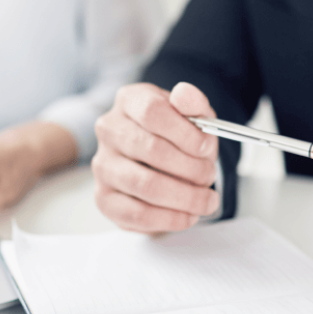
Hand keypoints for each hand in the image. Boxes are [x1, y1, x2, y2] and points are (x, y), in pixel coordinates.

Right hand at [92, 82, 219, 233]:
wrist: (160, 163)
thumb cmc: (176, 136)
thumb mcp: (192, 115)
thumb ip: (193, 103)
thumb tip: (184, 95)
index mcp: (129, 100)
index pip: (153, 111)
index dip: (186, 133)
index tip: (206, 147)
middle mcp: (109, 130)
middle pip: (151, 149)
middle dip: (191, 168)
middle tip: (209, 175)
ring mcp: (103, 165)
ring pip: (146, 185)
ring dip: (186, 197)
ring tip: (206, 200)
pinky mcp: (104, 198)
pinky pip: (137, 214)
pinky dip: (170, 218)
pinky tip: (188, 215)